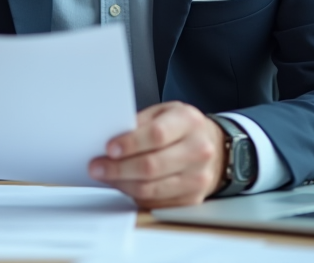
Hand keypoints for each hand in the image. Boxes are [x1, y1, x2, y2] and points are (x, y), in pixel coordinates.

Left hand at [88, 101, 226, 207]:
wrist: (216, 148)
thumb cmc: (184, 128)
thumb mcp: (165, 112)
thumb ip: (141, 123)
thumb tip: (112, 138)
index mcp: (189, 122)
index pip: (157, 135)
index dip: (130, 144)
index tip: (109, 148)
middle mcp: (198, 150)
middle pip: (152, 166)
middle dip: (118, 168)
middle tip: (97, 167)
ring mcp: (197, 178)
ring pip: (151, 188)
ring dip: (122, 184)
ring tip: (105, 176)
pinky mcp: (192, 199)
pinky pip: (155, 202)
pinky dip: (134, 195)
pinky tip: (123, 185)